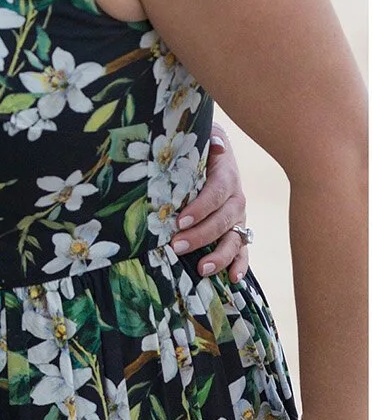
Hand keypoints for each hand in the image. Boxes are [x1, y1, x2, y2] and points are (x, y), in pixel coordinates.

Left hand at [173, 121, 248, 279]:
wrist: (214, 149)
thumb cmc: (199, 147)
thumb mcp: (199, 139)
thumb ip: (203, 141)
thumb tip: (211, 142)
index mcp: (226, 175)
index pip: (215, 194)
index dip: (199, 208)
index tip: (179, 221)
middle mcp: (236, 198)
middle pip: (223, 220)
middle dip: (201, 236)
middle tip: (176, 246)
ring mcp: (238, 217)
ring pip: (235, 239)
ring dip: (219, 255)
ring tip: (202, 269)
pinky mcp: (237, 230)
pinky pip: (243, 250)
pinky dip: (240, 265)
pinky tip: (233, 279)